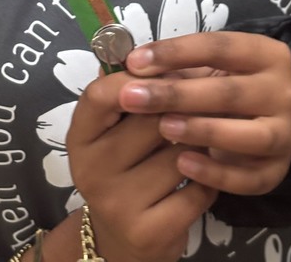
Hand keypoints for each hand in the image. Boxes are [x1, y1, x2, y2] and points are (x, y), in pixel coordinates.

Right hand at [66, 69, 216, 261]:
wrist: (121, 240)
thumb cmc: (124, 167)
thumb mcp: (115, 130)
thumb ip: (131, 92)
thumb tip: (162, 51)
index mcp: (80, 137)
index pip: (100, 94)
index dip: (135, 77)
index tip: (162, 70)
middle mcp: (91, 170)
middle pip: (150, 120)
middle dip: (183, 107)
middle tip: (204, 98)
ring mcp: (118, 203)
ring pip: (179, 154)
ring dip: (201, 142)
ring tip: (206, 136)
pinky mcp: (149, 232)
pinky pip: (196, 190)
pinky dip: (209, 179)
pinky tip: (205, 174)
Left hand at [122, 31, 290, 199]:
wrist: (259, 125)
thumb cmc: (220, 88)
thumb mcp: (203, 70)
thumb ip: (173, 67)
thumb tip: (129, 66)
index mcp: (265, 54)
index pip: (219, 47)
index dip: (175, 52)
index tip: (134, 62)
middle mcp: (283, 92)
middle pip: (230, 92)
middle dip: (177, 94)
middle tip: (134, 97)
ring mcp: (286, 133)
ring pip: (248, 135)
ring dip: (202, 131)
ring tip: (162, 127)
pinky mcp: (278, 171)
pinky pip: (250, 177)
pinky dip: (216, 173)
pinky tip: (183, 165)